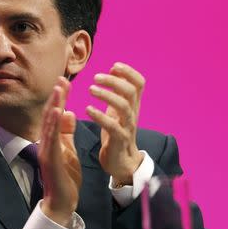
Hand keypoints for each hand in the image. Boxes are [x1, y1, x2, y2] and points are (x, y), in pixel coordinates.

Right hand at [39, 76, 81, 225]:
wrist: (63, 201)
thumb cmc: (65, 176)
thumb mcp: (69, 150)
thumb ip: (67, 132)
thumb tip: (69, 113)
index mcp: (52, 139)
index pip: (56, 114)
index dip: (60, 97)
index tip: (65, 81)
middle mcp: (46, 142)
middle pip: (50, 115)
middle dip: (56, 96)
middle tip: (61, 78)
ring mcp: (46, 150)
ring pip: (49, 124)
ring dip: (53, 105)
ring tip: (59, 89)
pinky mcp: (49, 159)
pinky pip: (51, 139)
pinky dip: (53, 124)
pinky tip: (56, 111)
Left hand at [86, 62, 144, 184]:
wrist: (122, 162)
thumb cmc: (117, 132)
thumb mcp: (118, 109)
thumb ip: (117, 91)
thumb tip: (114, 69)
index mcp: (133, 105)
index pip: (139, 84)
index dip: (129, 72)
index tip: (114, 66)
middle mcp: (133, 114)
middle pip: (131, 92)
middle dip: (114, 81)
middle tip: (95, 77)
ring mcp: (128, 127)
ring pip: (124, 107)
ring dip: (107, 96)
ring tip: (90, 89)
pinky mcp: (119, 140)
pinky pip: (113, 127)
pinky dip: (100, 116)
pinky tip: (88, 109)